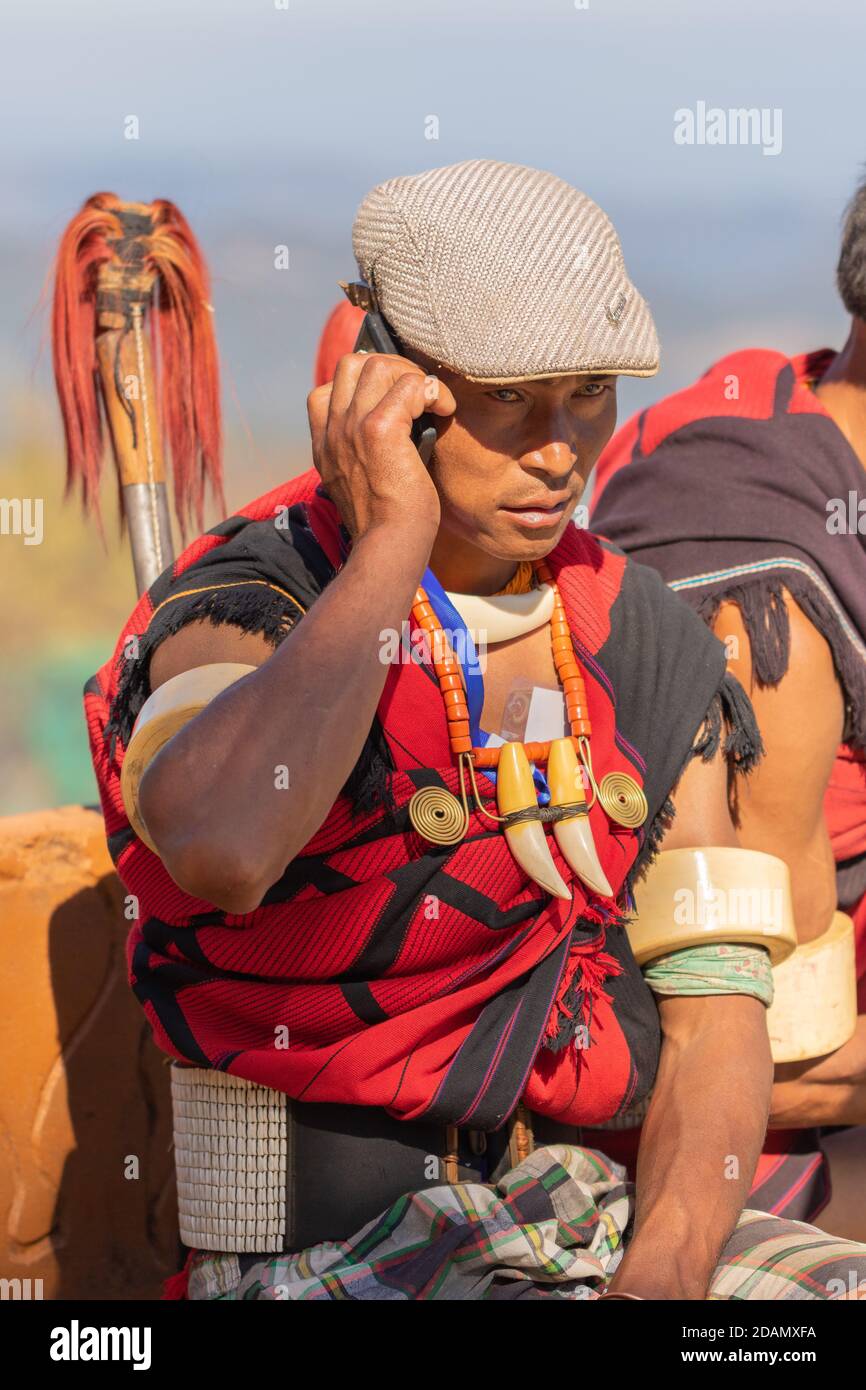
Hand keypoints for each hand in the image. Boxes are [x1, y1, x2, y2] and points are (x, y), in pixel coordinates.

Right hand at [306, 352, 455, 541]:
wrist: (388, 547)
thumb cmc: (388, 523)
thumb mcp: (363, 482)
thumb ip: (366, 452)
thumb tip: (401, 425)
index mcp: (325, 444)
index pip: (328, 388)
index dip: (363, 383)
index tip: (393, 401)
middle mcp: (333, 430)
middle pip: (352, 364)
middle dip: (391, 369)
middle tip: (418, 395)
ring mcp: (351, 426)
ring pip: (378, 365)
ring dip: (412, 376)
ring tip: (432, 402)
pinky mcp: (379, 429)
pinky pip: (409, 385)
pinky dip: (432, 392)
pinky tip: (444, 410)